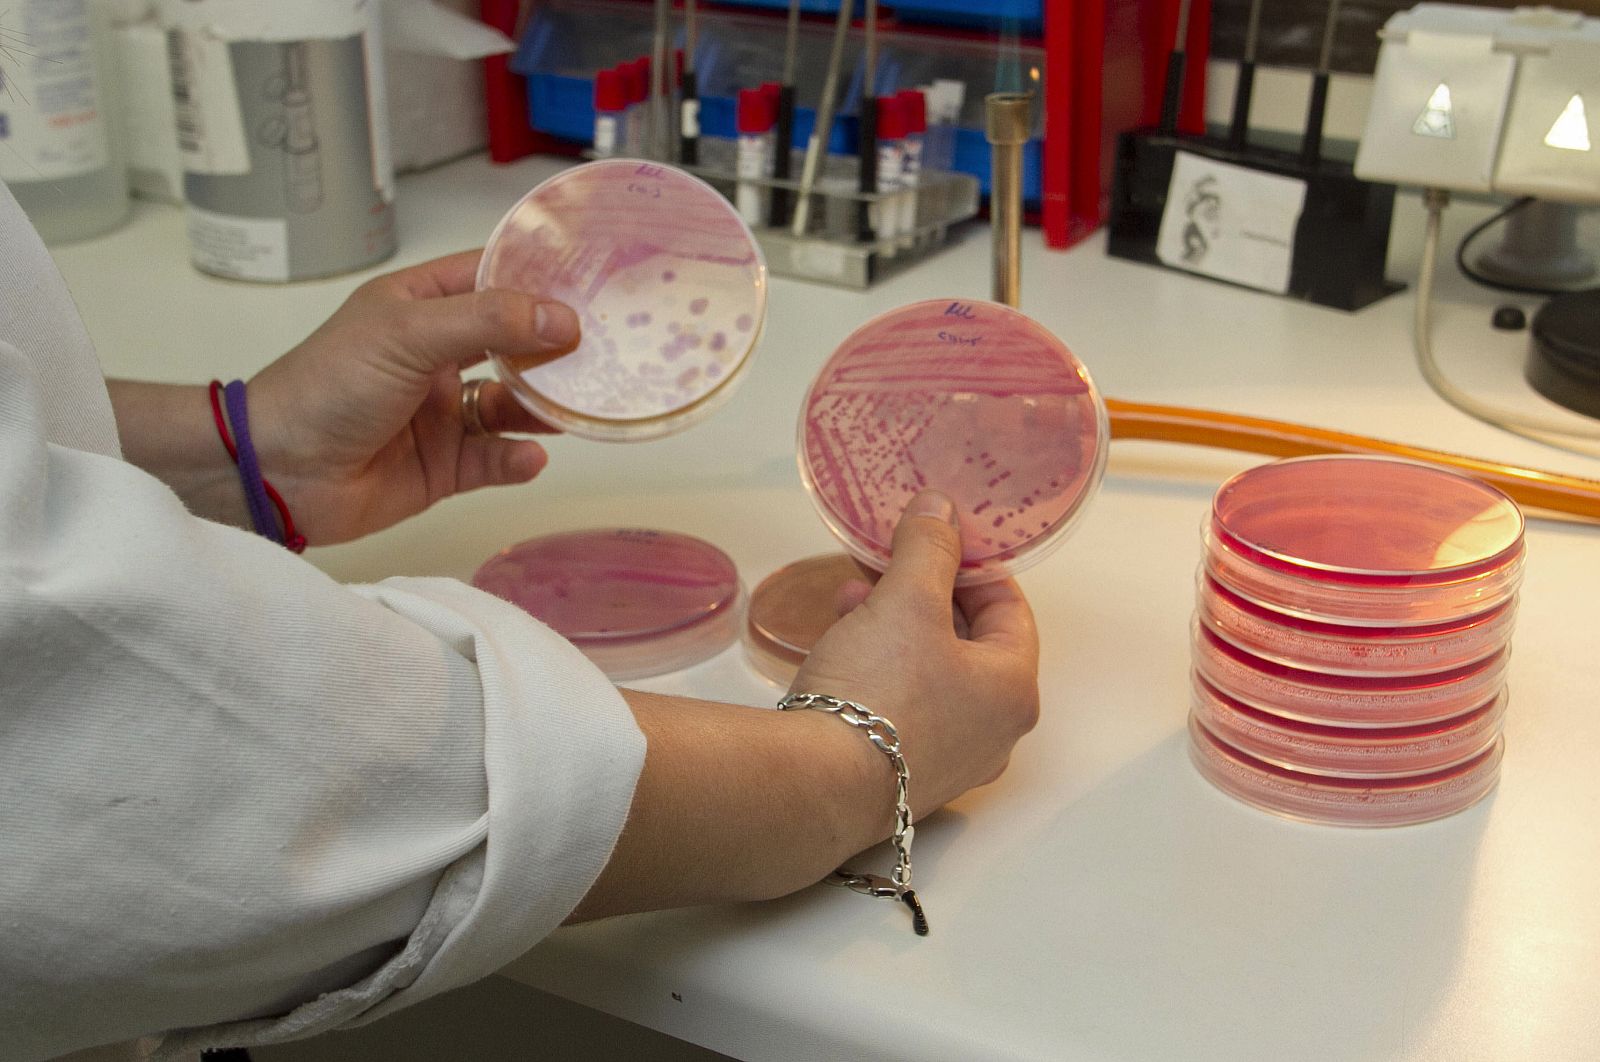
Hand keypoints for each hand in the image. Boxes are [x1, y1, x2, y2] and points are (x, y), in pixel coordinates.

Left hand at [246, 251, 578, 544]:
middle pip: (513, 344)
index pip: (491, 279)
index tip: (595, 281)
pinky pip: (495, 459)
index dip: (539, 279)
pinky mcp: (444, 466)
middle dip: (556, 348)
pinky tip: (531, 456)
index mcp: (420, 307)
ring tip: (579, 407)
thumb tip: (563, 319)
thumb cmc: (329, 385)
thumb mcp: (409, 334)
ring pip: (512, 405)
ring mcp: (442, 413)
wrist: (277, 472)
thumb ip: (489, 322)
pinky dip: (517, 458)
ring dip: (544, 407)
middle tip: (610, 349)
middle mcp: (436, 356)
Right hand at [792, 490, 1040, 821]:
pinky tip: (841, 647)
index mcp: (1014, 691)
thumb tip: (942, 508)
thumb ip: (929, 548)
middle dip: (923, 594)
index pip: (1010, 610)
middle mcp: (994, 734)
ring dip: (895, 628)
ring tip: (850, 599)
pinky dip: (880, 670)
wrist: (818, 784)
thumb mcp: (906, 601)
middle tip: (886, 564)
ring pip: (931, 673)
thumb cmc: (879, 690)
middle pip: (968, 642)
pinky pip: (904, 707)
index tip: (936, 540)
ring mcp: (950, 762)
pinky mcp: (904, 777)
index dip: (972, 566)